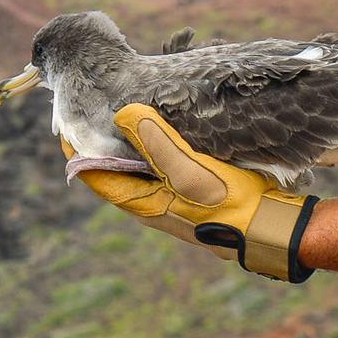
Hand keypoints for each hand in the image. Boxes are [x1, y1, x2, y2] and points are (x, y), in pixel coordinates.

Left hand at [65, 105, 317, 282]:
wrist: (270, 229)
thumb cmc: (229, 202)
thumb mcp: (190, 170)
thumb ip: (156, 141)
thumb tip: (122, 115)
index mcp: (141, 202)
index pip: (93, 174)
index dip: (76, 148)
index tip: (67, 120)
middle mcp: (149, 204)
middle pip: (112, 171)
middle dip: (100, 142)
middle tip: (93, 108)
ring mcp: (170, 202)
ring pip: (136, 169)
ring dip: (126, 145)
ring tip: (122, 113)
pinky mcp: (190, 196)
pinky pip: (159, 169)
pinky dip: (151, 149)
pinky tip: (161, 131)